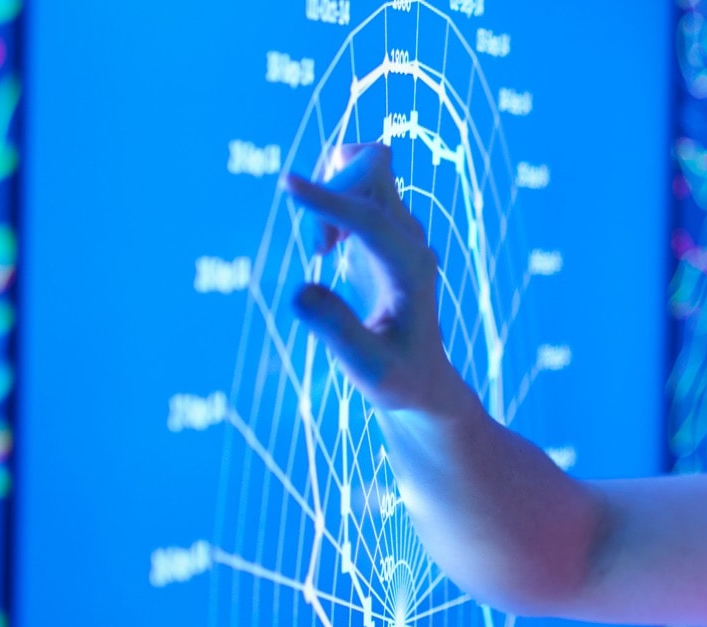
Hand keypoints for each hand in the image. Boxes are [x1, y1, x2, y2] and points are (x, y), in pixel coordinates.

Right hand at [283, 143, 475, 416]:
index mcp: (412, 267)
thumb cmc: (397, 377)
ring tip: (323, 249)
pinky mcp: (383, 231)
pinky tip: (328, 247)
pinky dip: (330, 198)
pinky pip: (356, 184)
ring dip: (330, 192)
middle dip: (331, 193)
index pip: (370, 217)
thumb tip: (300, 291)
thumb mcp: (368, 368)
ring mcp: (400, 230)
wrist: (421, 377)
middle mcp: (412, 239)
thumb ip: (336, 330)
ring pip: (366, 169)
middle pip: (374, 171)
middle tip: (318, 251)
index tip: (285, 184)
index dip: (328, 201)